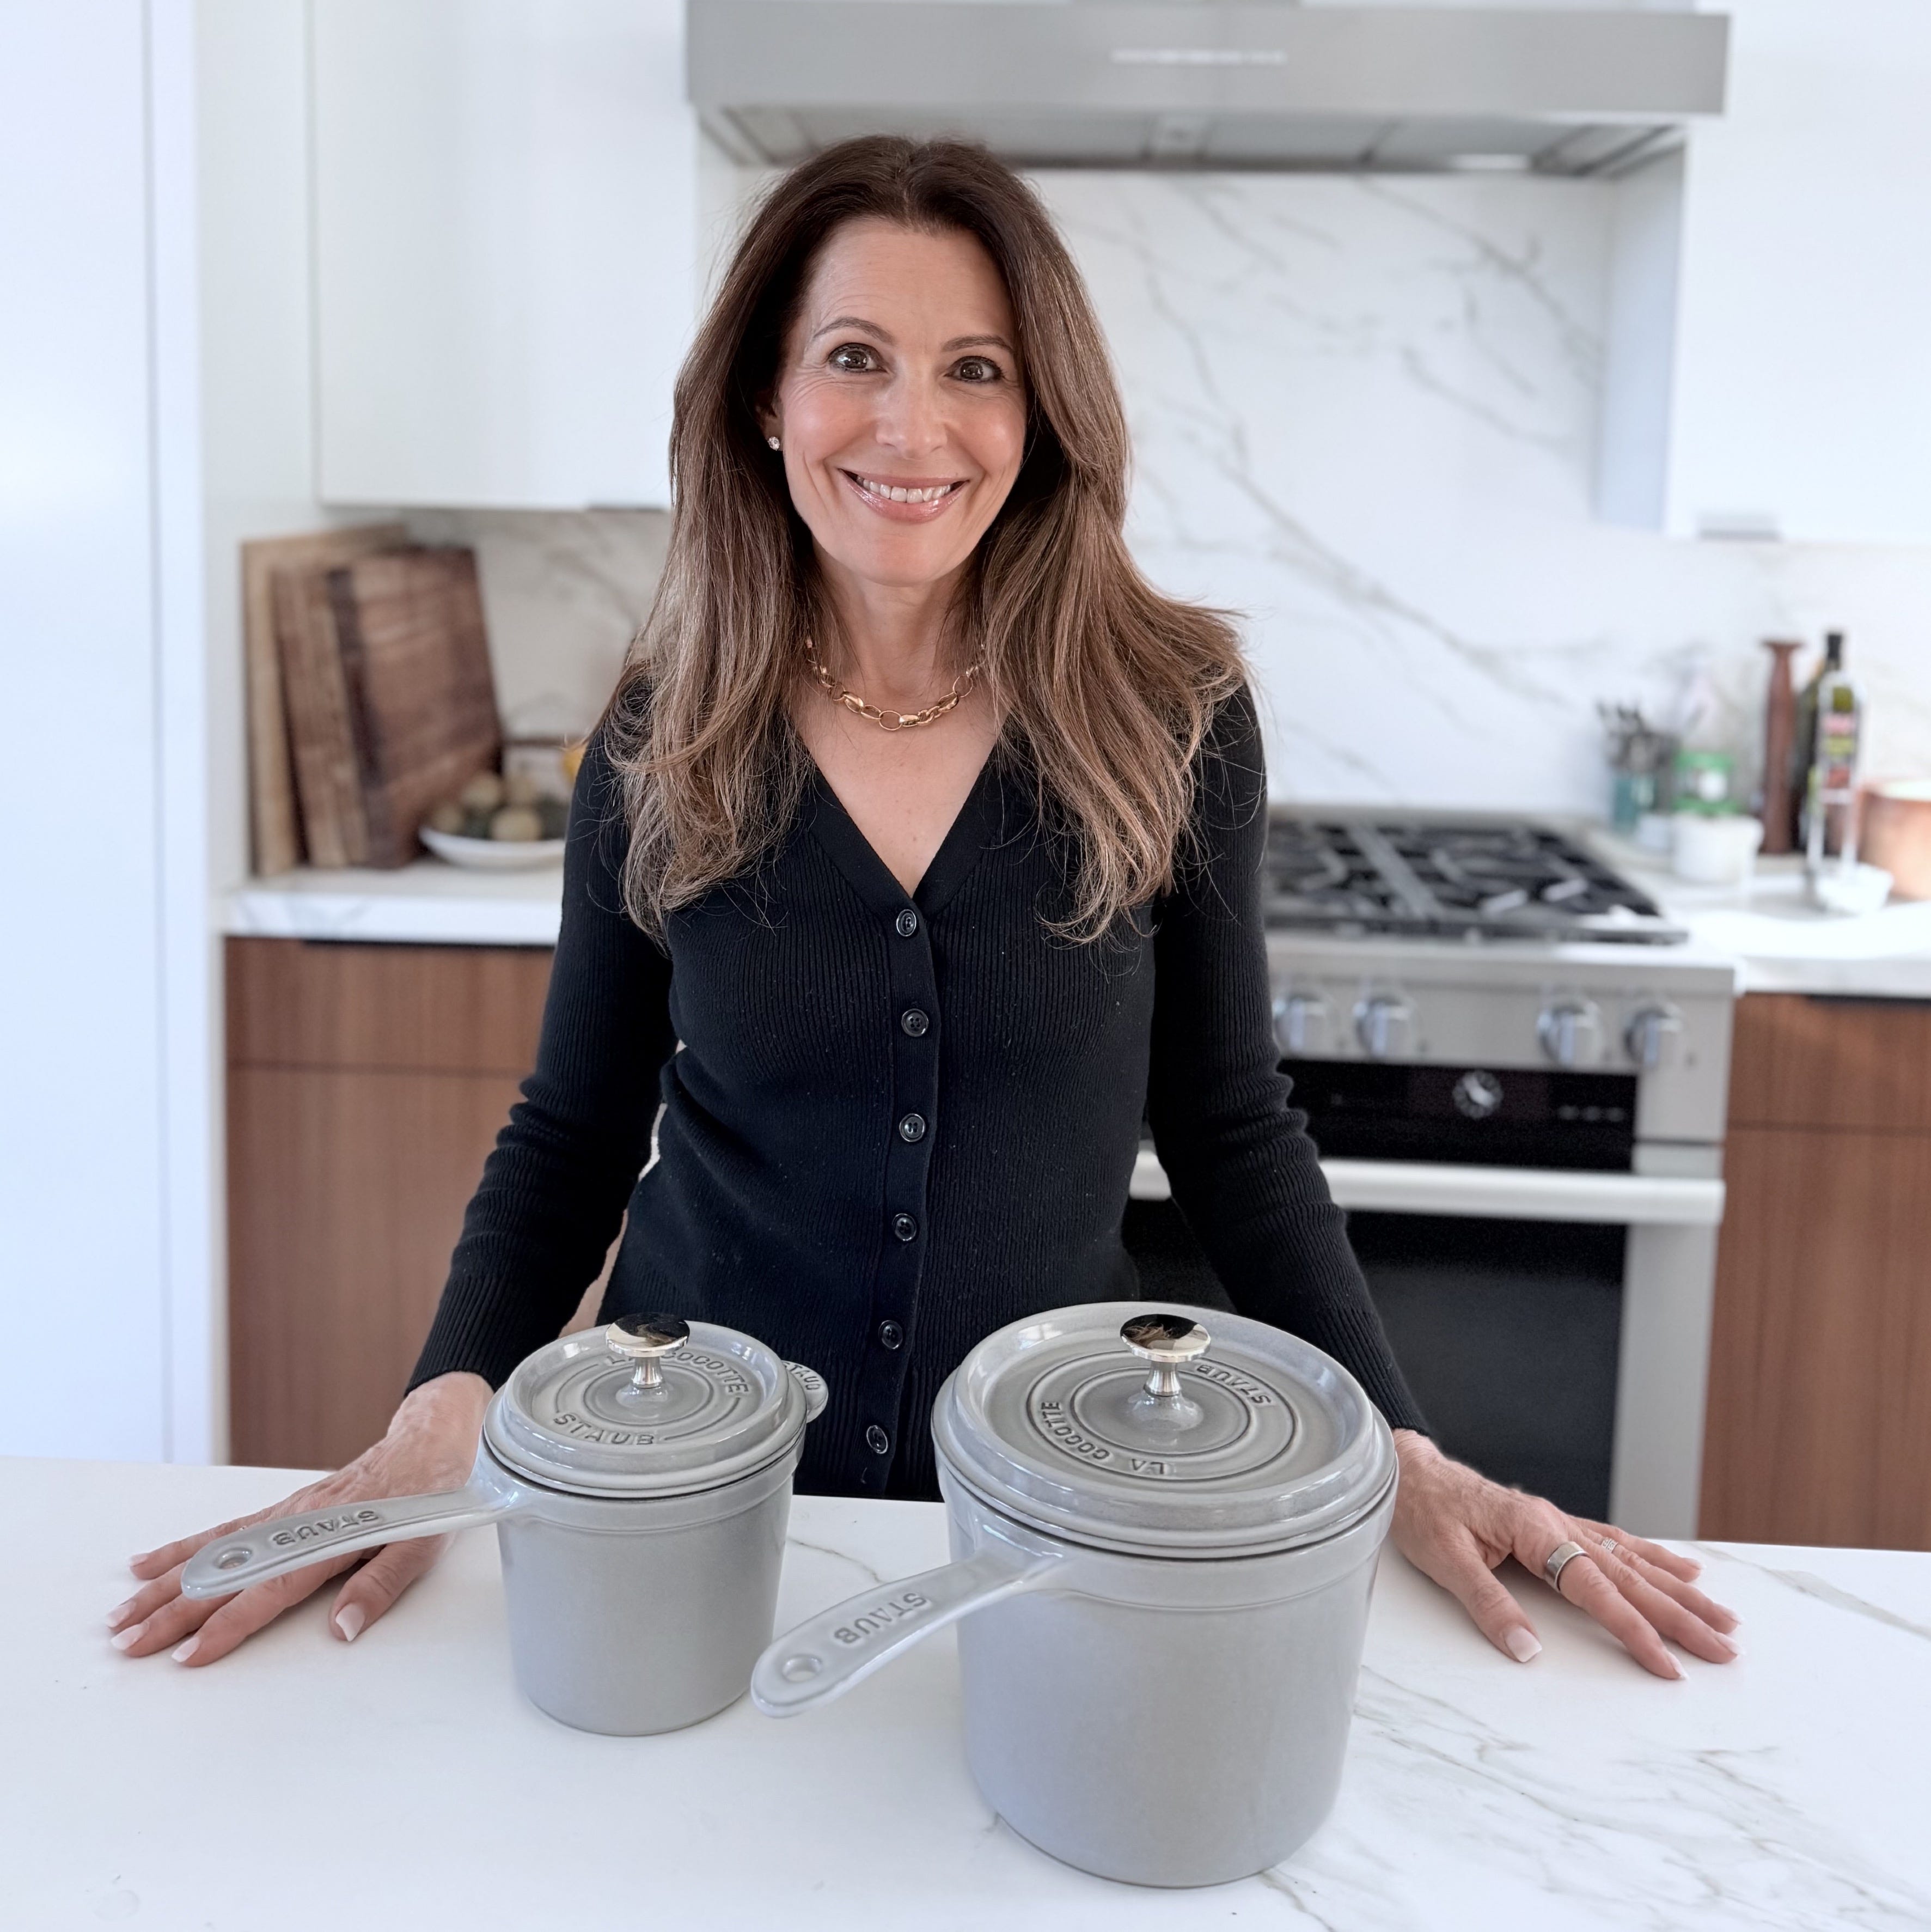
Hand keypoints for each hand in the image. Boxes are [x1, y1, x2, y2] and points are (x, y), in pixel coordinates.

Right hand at [105, 1372, 491, 1666]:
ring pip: (217, 1551)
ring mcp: (288, 1512)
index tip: (186, 1655)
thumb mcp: (426, 1543)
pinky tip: (154, 1560)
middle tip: (129, 1642)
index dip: (226, 1625)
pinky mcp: (287, 1506)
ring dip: (167, 1582)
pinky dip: (188, 1546)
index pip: (269, 1591)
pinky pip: (229, 1528)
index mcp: (332, 1539)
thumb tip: (343, 1628)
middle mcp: (300, 1523)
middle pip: (228, 1574)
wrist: (436, 1436)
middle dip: (174, 1611)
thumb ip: (381, 1585)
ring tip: (123, 1609)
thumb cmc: (436, 1491)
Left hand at [1390, 1429, 1739, 1678]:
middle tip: (1727, 1646)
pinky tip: (1682, 1569)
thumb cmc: (1422, 1513)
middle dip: (1680, 1615)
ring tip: (1723, 1616)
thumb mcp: (1444, 1561)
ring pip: (1631, 1560)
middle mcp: (1556, 1524)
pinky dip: (1651, 1557)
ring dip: (1679, 1590)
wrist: (1407, 1472)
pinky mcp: (1554, 1525)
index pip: (1596, 1591)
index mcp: (1535, 1531)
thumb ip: (1488, 1604)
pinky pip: (1614, 1542)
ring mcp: (1559, 1523)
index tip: (1669, 1666)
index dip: (1635, 1631)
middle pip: (1629, 1576)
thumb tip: (1528, 1651)